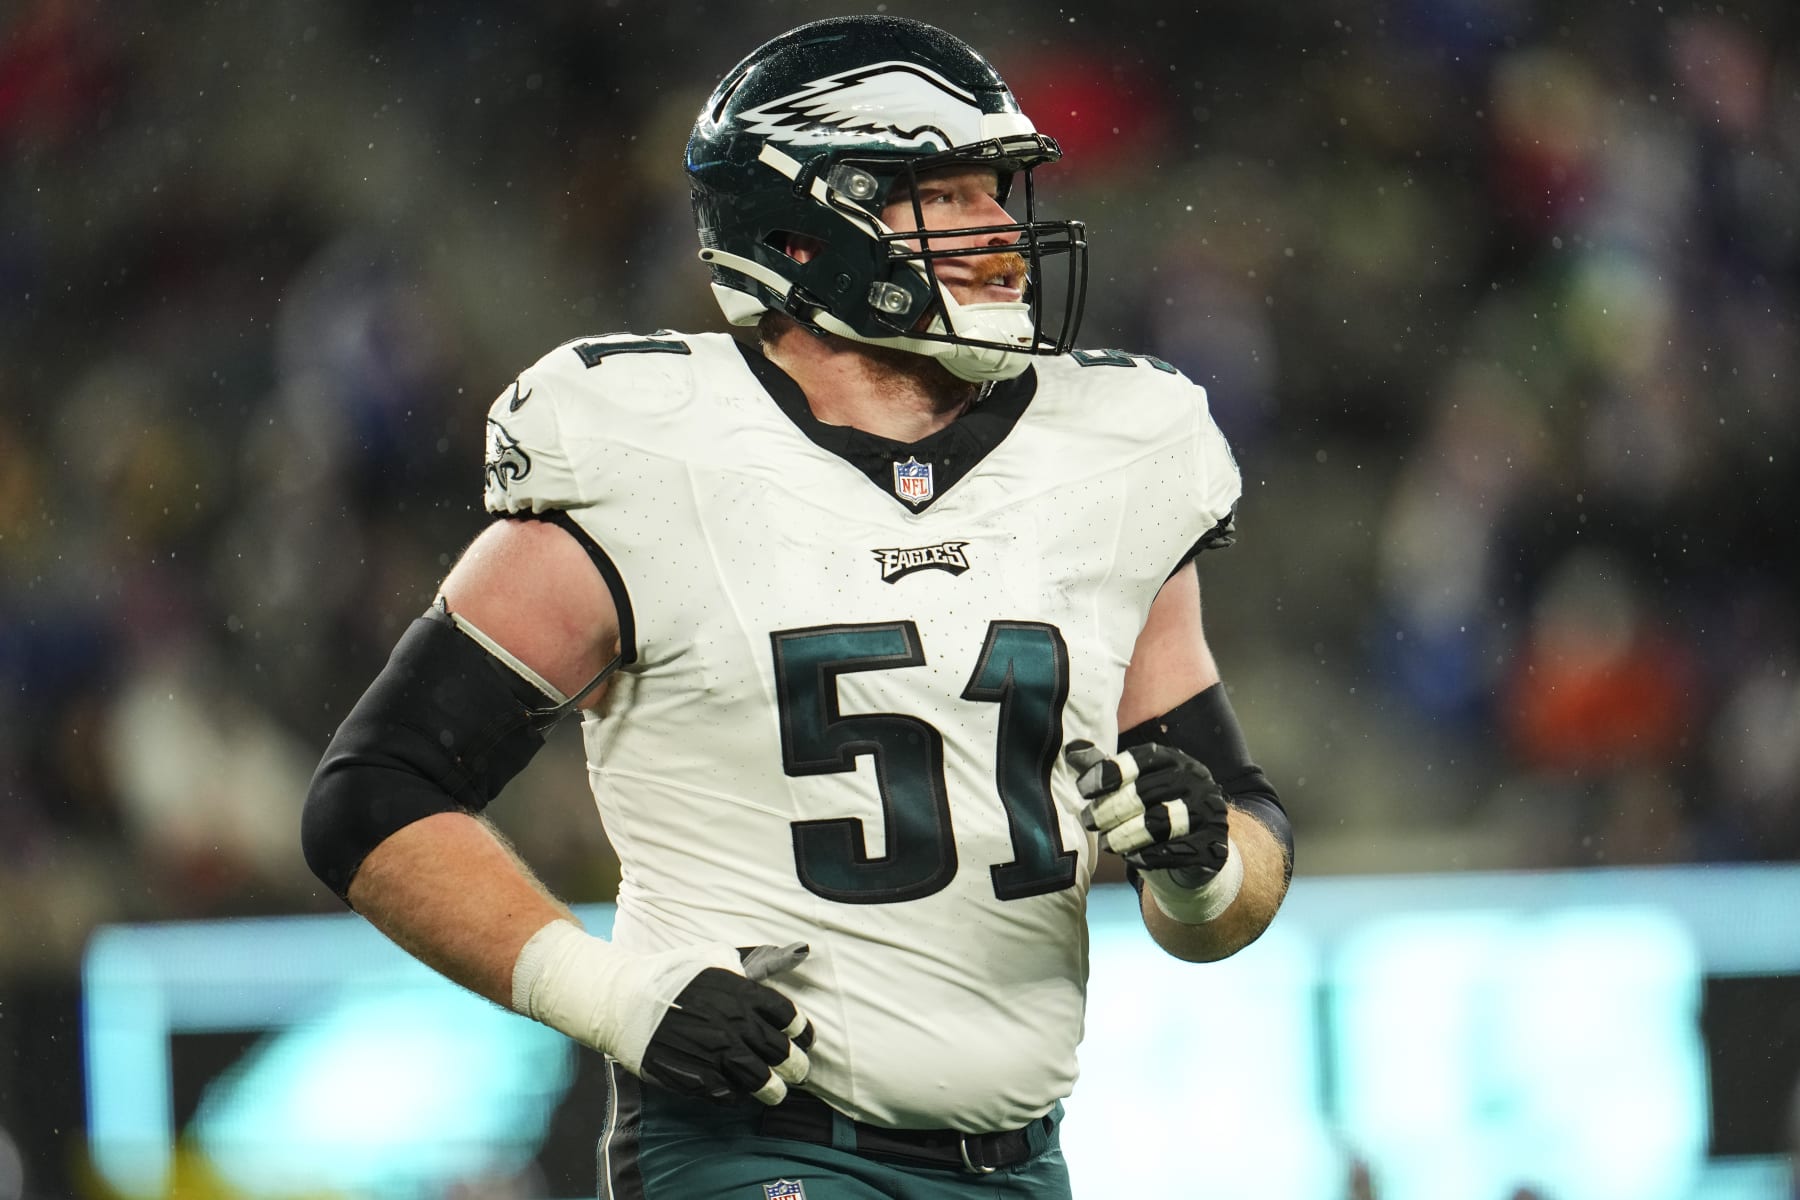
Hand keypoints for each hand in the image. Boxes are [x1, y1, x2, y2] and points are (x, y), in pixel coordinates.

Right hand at [639, 942, 814, 1104]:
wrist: (625, 1000)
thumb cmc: (671, 975)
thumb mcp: (713, 957)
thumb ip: (748, 963)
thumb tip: (790, 953)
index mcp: (742, 992)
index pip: (789, 1017)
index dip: (802, 1032)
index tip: (804, 1039)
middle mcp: (734, 1023)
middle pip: (782, 1053)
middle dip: (796, 1065)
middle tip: (798, 1071)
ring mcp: (715, 1053)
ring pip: (761, 1080)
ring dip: (773, 1089)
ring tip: (776, 1091)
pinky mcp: (695, 1076)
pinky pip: (728, 1094)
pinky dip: (738, 1096)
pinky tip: (738, 1092)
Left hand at [1063, 741, 1229, 887]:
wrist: (1199, 840)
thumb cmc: (1155, 805)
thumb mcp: (1131, 783)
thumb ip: (1104, 768)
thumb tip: (1072, 749)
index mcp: (1172, 759)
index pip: (1137, 761)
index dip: (1107, 774)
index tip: (1083, 791)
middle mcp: (1194, 779)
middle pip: (1144, 793)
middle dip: (1111, 810)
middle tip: (1089, 822)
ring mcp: (1208, 810)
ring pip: (1161, 822)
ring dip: (1127, 835)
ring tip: (1108, 844)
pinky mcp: (1213, 842)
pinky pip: (1178, 850)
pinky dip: (1151, 856)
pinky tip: (1133, 859)